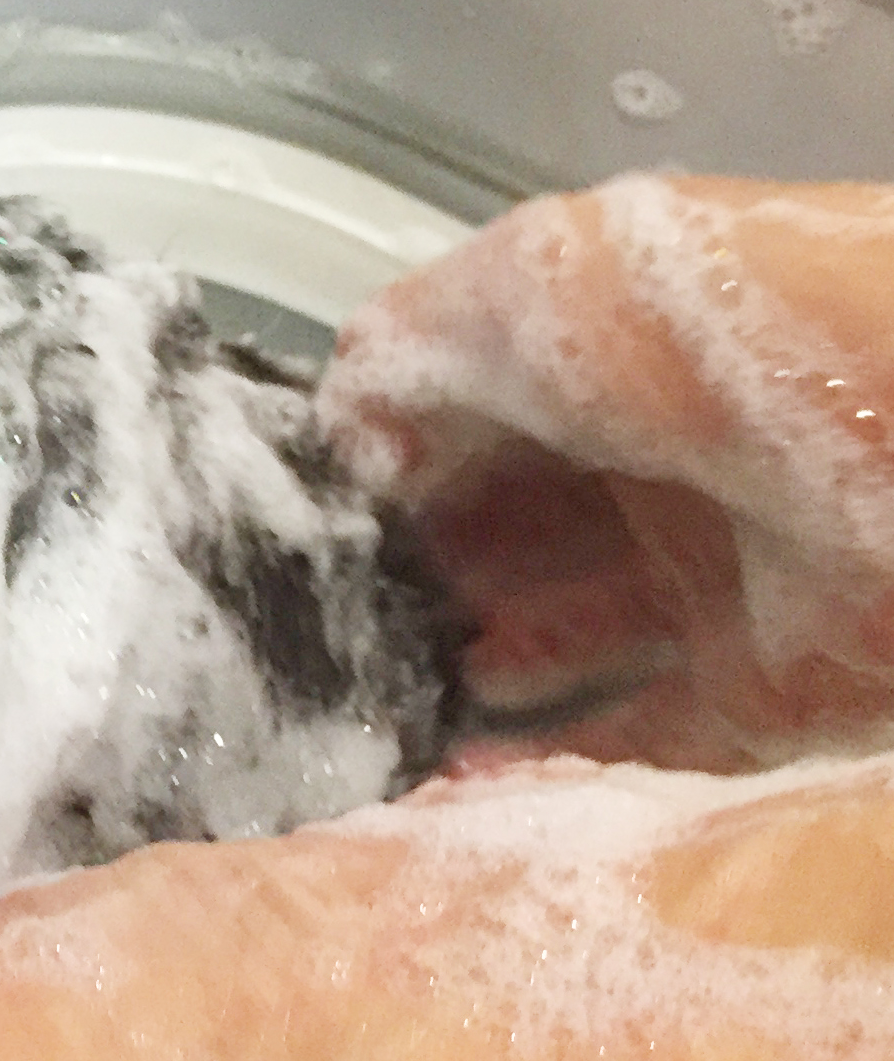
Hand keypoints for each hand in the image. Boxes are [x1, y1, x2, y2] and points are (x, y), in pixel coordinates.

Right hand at [317, 176, 893, 765]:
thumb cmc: (707, 333)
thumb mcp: (522, 287)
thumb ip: (399, 358)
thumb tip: (336, 450)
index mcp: (589, 356)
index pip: (450, 422)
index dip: (374, 473)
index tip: (299, 531)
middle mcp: (643, 465)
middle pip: (494, 534)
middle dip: (406, 577)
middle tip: (325, 622)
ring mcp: (704, 582)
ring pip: (551, 642)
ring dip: (462, 670)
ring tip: (376, 692)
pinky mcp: (761, 692)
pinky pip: (635, 744)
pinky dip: (543, 767)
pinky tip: (449, 772)